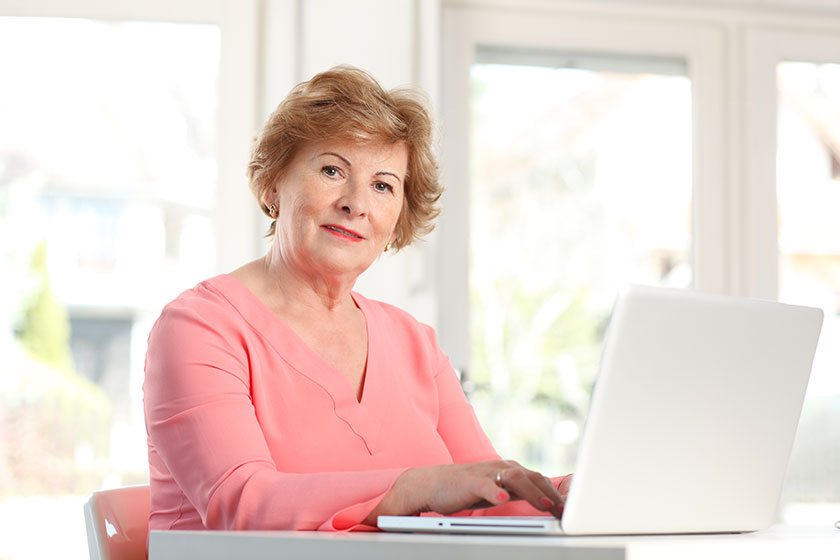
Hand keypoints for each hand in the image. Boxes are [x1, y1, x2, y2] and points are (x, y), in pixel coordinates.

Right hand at [364, 460, 565, 523]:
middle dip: (550, 492)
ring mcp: (485, 473)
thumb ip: (518, 491)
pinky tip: (503, 498)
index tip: (569, 508)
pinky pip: (485, 484)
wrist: (431, 483)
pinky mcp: (469, 481)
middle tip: (565, 509)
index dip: (555, 492)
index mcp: (508, 471)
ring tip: (545, 504)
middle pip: (531, 476)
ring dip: (532, 491)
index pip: (537, 478)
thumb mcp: (497, 490)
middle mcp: (500, 468)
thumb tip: (544, 499)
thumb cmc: (465, 488)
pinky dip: (496, 490)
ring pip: (514, 477)